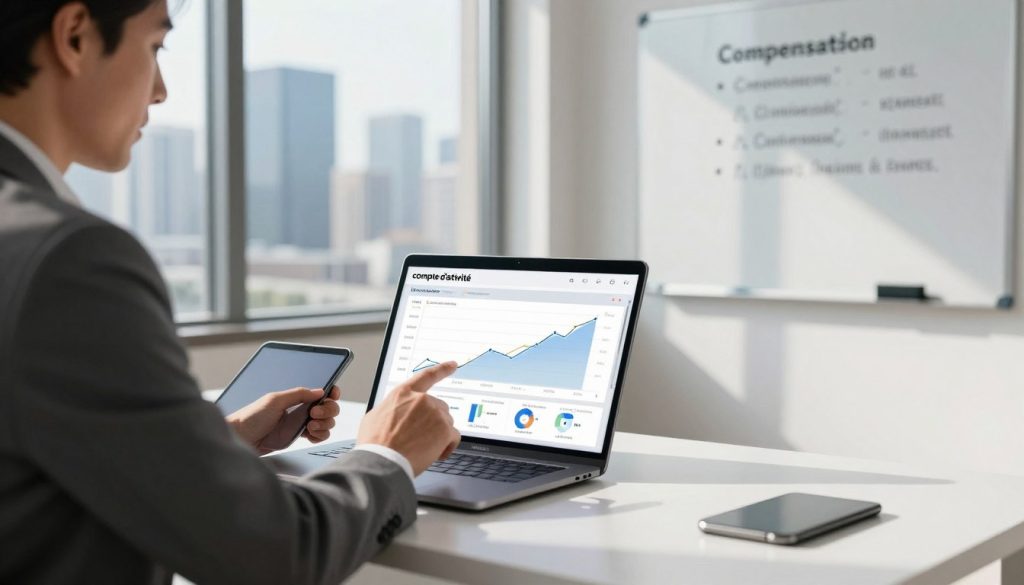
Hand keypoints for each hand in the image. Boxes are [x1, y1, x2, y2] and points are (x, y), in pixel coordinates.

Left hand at [226, 385, 341, 453]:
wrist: (241, 439)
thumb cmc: (252, 417)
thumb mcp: (274, 401)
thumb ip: (298, 394)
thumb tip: (320, 391)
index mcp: (296, 397)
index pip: (321, 392)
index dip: (331, 393)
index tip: (332, 395)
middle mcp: (301, 409)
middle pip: (329, 408)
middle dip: (328, 411)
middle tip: (314, 414)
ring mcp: (301, 423)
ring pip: (327, 423)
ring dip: (324, 425)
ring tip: (310, 428)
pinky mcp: (298, 437)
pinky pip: (319, 436)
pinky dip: (320, 436)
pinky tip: (310, 436)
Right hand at [357, 362, 460, 475]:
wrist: (382, 461)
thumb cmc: (375, 443)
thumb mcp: (375, 416)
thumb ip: (392, 408)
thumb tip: (396, 412)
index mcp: (404, 393)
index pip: (427, 376)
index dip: (442, 369)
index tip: (453, 365)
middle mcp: (422, 399)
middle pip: (439, 407)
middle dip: (433, 422)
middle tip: (420, 438)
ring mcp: (435, 413)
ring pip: (446, 422)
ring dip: (439, 435)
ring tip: (422, 449)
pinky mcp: (445, 430)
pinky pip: (453, 437)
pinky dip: (447, 446)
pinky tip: (435, 454)